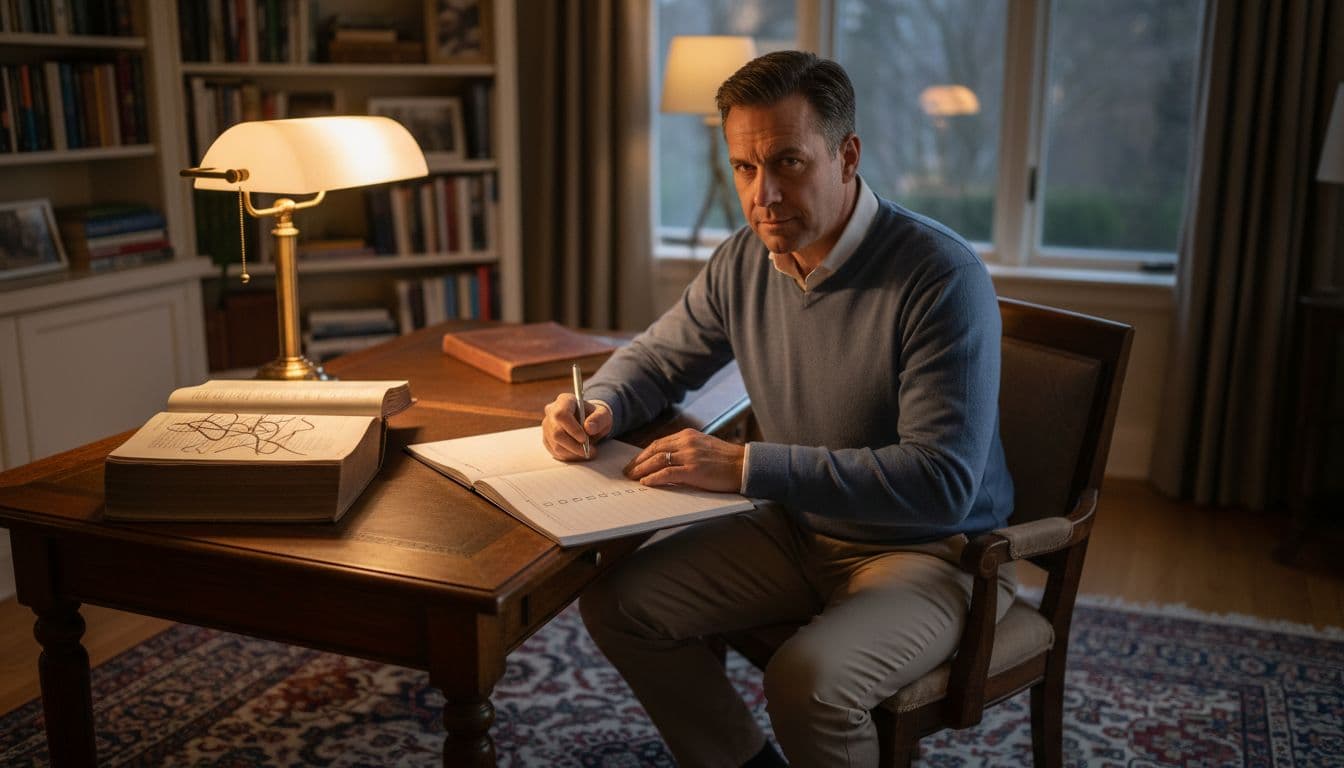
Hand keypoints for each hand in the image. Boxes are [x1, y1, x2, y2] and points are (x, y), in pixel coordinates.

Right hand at [542, 395, 611, 460]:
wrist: (589, 422)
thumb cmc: (595, 416)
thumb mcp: (604, 414)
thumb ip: (599, 419)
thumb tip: (589, 428)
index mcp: (564, 400)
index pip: (561, 415)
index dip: (572, 429)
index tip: (584, 439)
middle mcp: (551, 412)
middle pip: (557, 432)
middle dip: (574, 446)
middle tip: (590, 451)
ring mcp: (547, 426)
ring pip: (556, 445)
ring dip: (573, 453)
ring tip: (588, 453)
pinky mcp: (547, 439)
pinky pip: (555, 452)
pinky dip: (569, 456)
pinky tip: (579, 453)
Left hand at [624, 428, 744, 492]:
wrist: (745, 466)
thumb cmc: (726, 460)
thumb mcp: (703, 448)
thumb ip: (686, 451)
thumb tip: (667, 462)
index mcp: (688, 435)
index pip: (659, 443)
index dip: (644, 454)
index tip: (634, 462)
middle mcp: (686, 442)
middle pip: (654, 450)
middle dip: (638, 462)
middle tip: (627, 472)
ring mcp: (689, 455)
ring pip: (657, 461)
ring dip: (641, 470)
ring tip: (632, 478)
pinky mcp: (693, 470)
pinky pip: (667, 473)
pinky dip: (654, 478)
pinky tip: (646, 483)